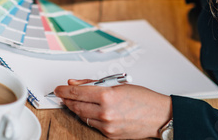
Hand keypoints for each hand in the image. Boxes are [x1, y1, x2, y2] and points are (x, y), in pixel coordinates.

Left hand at [54, 79, 172, 138]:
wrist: (159, 117)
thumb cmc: (143, 98)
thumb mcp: (117, 84)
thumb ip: (93, 84)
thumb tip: (75, 83)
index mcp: (107, 96)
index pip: (77, 92)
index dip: (64, 90)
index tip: (58, 88)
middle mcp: (105, 112)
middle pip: (77, 105)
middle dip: (68, 99)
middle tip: (62, 94)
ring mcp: (107, 125)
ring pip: (83, 116)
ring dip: (76, 108)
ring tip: (73, 101)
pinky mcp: (109, 135)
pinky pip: (93, 124)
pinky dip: (88, 117)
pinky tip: (88, 111)